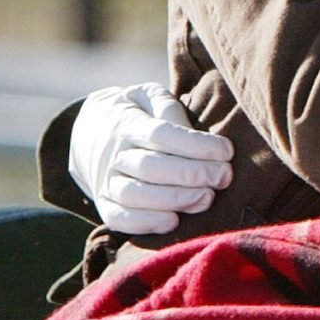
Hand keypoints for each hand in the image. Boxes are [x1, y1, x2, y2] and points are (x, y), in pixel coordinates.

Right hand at [67, 83, 234, 234]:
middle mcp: (114, 154)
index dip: (196, 145)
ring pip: (135, 195)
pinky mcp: (105, 205)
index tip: (227, 151)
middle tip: (224, 176)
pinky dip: (146, 223)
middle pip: (150, 167)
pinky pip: (119, 219)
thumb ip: (168, 107)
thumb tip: (191, 131)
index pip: (160, 134)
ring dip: (175, 200)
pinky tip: (175, 220)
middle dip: (193, 174)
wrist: (91, 134)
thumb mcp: (149, 97)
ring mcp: (106, 181)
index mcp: (127, 123)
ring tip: (207, 198)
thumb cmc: (138, 114)